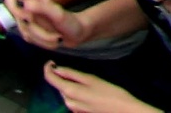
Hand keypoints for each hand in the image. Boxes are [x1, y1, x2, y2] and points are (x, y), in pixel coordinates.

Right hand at [4, 0, 85, 50]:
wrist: (77, 33)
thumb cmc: (70, 21)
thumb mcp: (57, 14)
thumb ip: (42, 8)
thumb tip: (26, 4)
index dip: (11, 5)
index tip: (25, 16)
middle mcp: (27, 6)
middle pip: (18, 20)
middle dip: (36, 29)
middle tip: (53, 30)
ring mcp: (27, 20)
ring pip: (25, 32)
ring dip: (42, 38)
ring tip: (57, 36)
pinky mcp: (29, 31)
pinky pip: (29, 39)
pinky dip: (43, 42)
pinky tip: (53, 40)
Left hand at [43, 62, 160, 112]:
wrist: (122, 110)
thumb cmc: (110, 92)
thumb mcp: (91, 79)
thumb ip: (72, 74)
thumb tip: (56, 69)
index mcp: (69, 92)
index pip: (50, 79)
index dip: (48, 69)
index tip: (51, 61)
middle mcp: (68, 102)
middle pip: (59, 86)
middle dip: (62, 77)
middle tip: (73, 68)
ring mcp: (74, 109)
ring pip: (66, 93)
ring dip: (69, 84)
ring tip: (84, 79)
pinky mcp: (80, 112)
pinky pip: (73, 99)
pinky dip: (76, 92)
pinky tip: (88, 90)